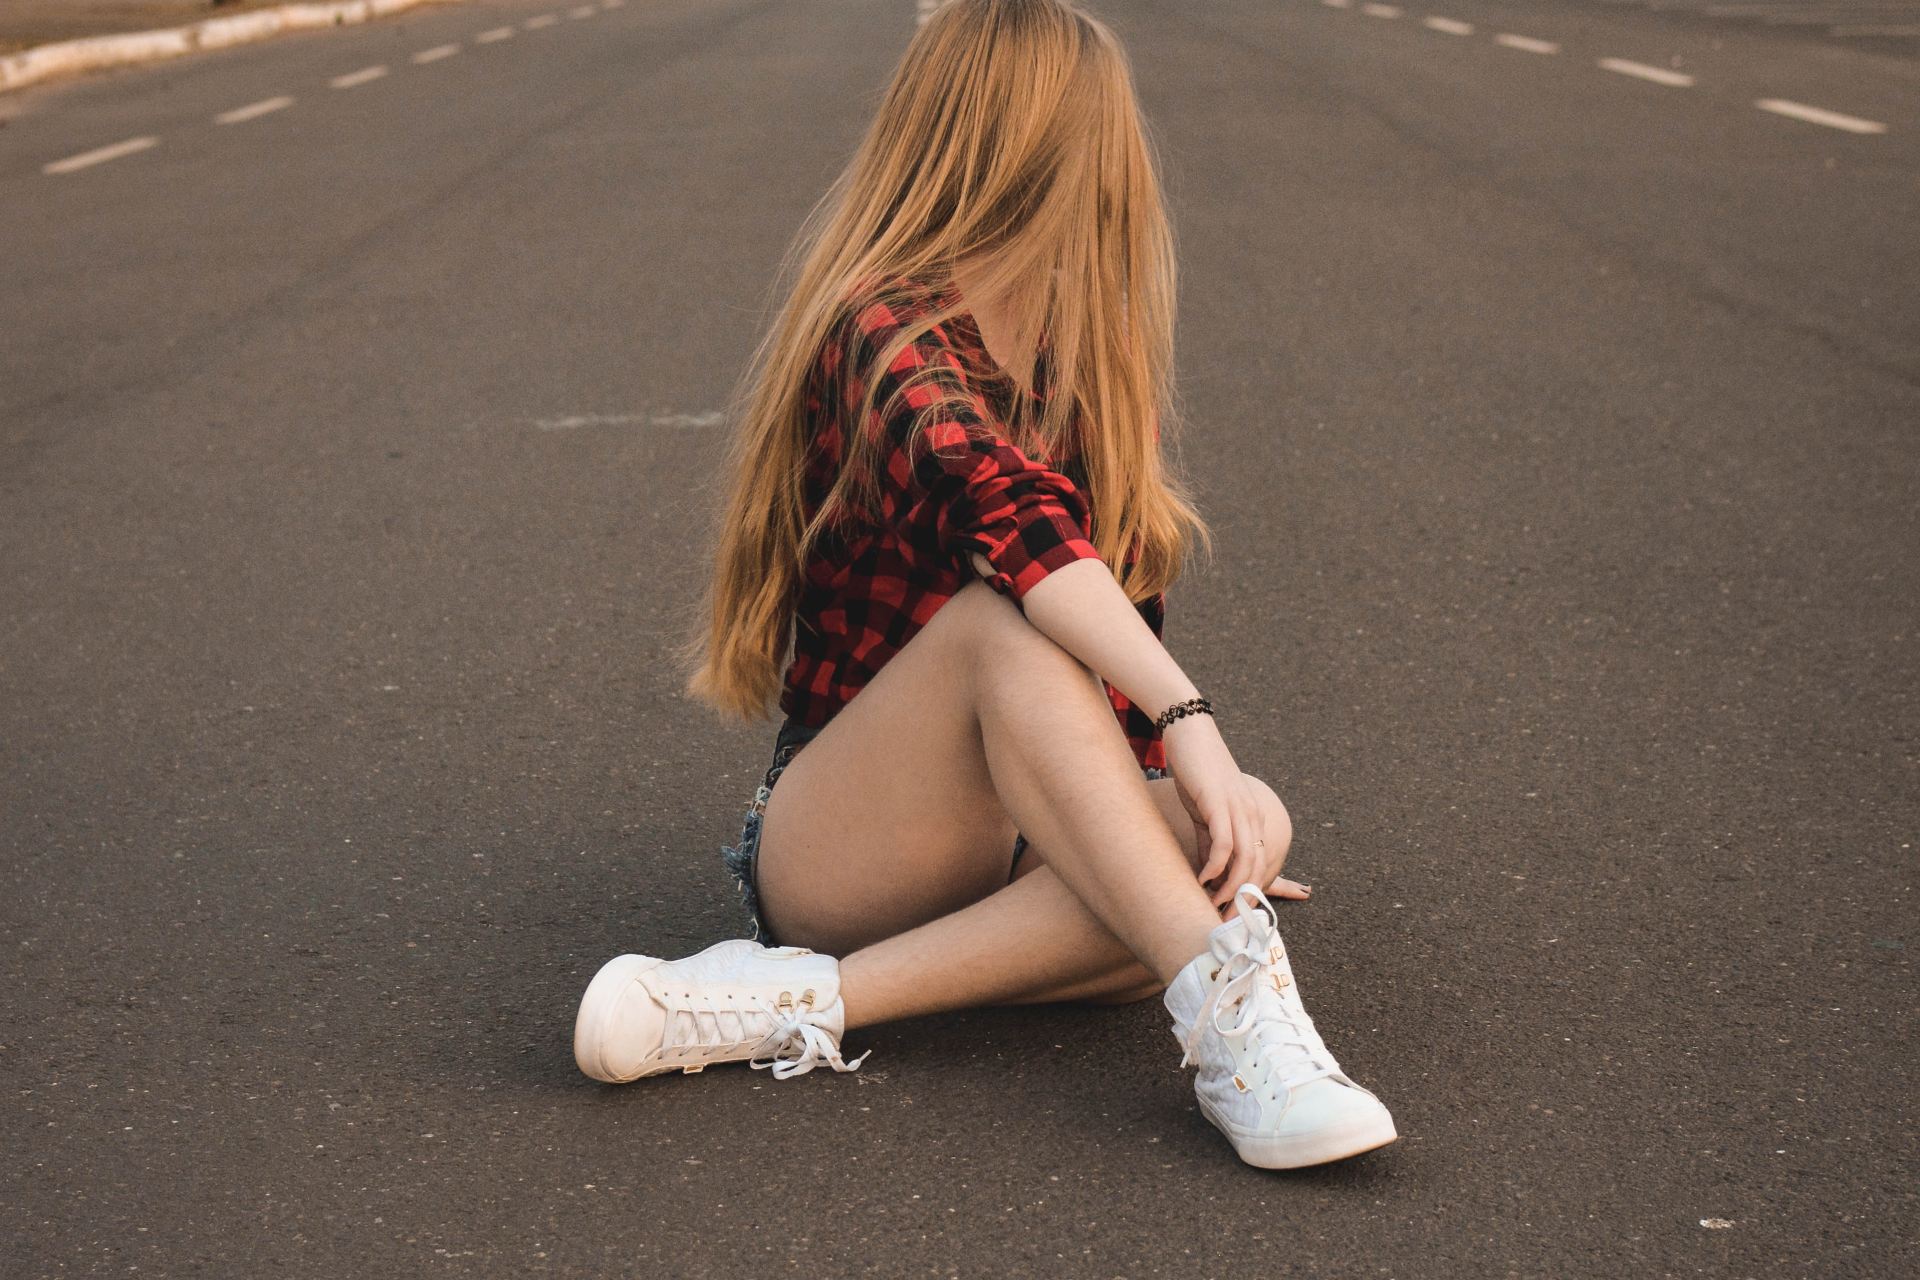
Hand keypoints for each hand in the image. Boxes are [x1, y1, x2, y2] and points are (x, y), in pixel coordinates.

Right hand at [1161, 714, 1274, 910]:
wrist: (1189, 734)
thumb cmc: (1196, 772)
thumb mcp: (1205, 812)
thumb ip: (1209, 841)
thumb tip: (1209, 873)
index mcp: (1252, 818)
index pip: (1260, 865)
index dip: (1248, 892)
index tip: (1234, 915)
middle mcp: (1252, 816)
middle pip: (1257, 869)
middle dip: (1243, 899)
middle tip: (1226, 922)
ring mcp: (1239, 810)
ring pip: (1245, 860)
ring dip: (1231, 889)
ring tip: (1214, 907)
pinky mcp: (1220, 804)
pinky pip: (1224, 844)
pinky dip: (1215, 867)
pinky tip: (1201, 880)